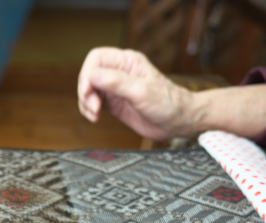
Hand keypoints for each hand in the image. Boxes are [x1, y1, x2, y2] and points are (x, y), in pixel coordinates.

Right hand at [78, 48, 195, 140]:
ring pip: (89, 90)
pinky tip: (95, 117)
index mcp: (128, 62)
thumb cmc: (168, 104)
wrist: (178, 122)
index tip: (88, 91)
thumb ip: (118, 82)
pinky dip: (89, 110)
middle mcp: (119, 72)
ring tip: (94, 114)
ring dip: (86, 103)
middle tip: (93, 107)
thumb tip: (94, 75)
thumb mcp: (142, 92)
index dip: (87, 73)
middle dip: (86, 91)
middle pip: (89, 74)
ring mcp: (116, 88)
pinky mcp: (114, 103)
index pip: (96, 58)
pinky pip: (93, 102)